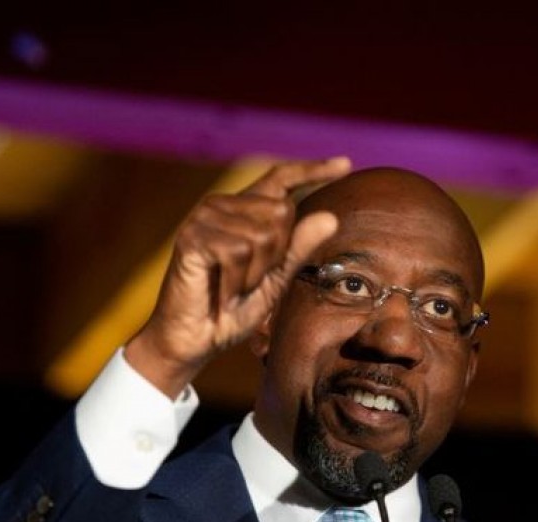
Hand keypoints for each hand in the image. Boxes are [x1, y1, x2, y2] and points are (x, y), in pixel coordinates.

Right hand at [125, 157, 350, 396]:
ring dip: (255, 275)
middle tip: (249, 282)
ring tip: (233, 289)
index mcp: (244, 211)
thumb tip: (331, 217)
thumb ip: (299, 248)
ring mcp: (204, 217)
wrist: (195, 340)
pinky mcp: (191, 236)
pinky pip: (238, 251)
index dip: (312, 170)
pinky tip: (221, 292)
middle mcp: (222, 205)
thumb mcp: (277, 279)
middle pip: (281, 212)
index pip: (281, 179)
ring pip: (263, 235)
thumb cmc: (233, 310)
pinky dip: (237, 282)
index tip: (346, 164)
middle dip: (276, 256)